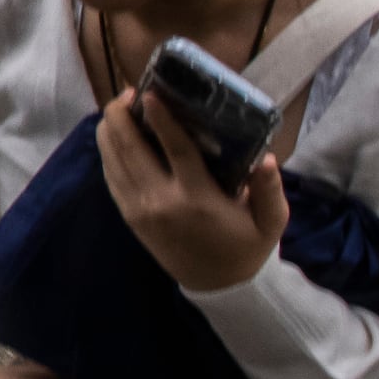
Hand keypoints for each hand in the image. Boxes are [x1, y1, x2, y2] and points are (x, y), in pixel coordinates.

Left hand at [93, 81, 289, 296]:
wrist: (218, 285)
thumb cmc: (246, 246)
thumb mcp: (271, 221)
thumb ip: (270, 189)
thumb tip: (266, 158)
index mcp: (197, 198)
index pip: (174, 149)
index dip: (160, 118)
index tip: (149, 93)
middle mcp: (161, 201)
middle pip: (130, 148)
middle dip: (122, 115)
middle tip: (129, 92)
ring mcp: (140, 209)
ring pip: (112, 160)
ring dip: (110, 129)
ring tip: (119, 107)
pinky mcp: (129, 216)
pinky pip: (110, 177)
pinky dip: (107, 152)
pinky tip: (113, 135)